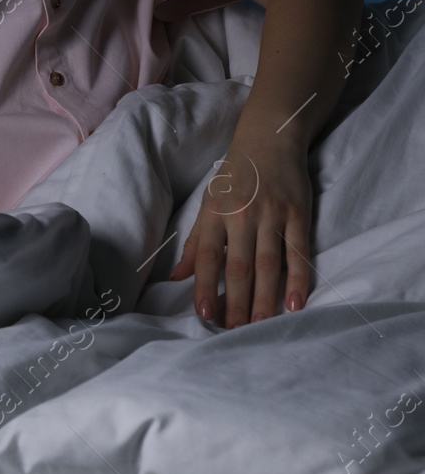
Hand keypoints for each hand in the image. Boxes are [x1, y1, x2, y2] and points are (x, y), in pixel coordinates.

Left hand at [168, 141, 313, 327]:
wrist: (269, 140)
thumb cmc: (234, 177)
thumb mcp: (208, 203)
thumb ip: (195, 243)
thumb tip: (176, 277)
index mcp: (215, 214)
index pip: (208, 257)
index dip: (206, 287)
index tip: (205, 315)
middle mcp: (242, 216)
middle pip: (239, 266)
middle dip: (237, 302)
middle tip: (235, 333)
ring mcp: (272, 215)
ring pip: (268, 264)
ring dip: (265, 299)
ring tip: (261, 328)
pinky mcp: (298, 215)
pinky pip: (298, 252)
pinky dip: (298, 279)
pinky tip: (294, 304)